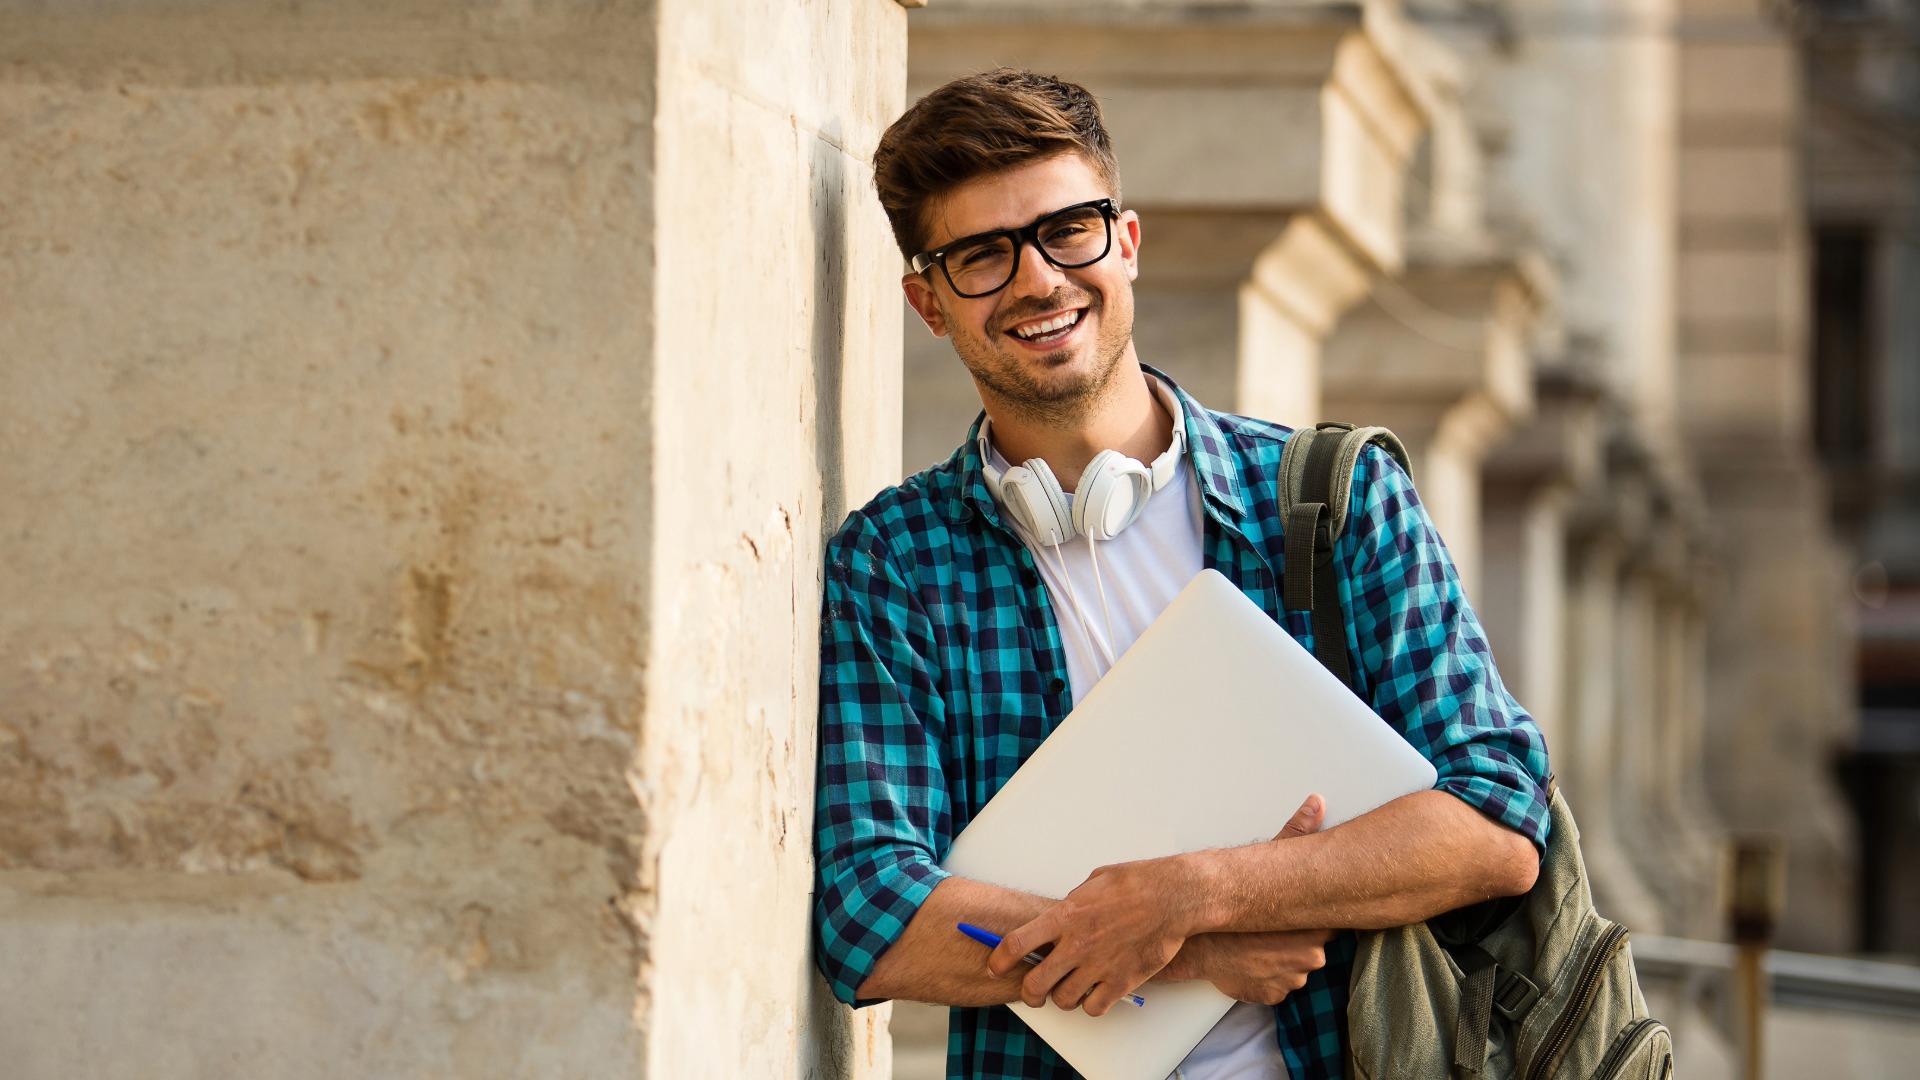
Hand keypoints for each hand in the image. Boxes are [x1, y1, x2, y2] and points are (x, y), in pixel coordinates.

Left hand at [991, 793, 1330, 1016]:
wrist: (1173, 897)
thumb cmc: (1135, 883)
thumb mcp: (1092, 883)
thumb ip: (1070, 906)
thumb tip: (1058, 918)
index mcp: (1064, 915)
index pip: (1015, 944)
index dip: (998, 960)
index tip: (994, 966)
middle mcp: (1077, 944)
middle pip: (1034, 984)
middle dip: (1028, 991)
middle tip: (1032, 989)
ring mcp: (1099, 966)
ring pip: (1062, 1000)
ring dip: (1061, 997)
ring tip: (1068, 988)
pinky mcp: (1122, 981)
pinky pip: (1094, 1008)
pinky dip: (1091, 1005)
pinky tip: (1094, 993)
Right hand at [1160, 794, 1333, 1003]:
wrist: (1193, 942)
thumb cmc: (1230, 906)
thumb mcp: (1265, 860)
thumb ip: (1297, 833)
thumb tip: (1317, 803)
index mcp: (1313, 929)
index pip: (1330, 924)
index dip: (1313, 917)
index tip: (1295, 911)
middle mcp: (1309, 959)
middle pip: (1315, 949)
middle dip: (1296, 939)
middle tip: (1270, 926)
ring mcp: (1290, 981)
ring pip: (1296, 969)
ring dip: (1282, 959)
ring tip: (1257, 943)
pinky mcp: (1272, 997)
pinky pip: (1277, 986)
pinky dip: (1266, 976)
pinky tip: (1250, 959)